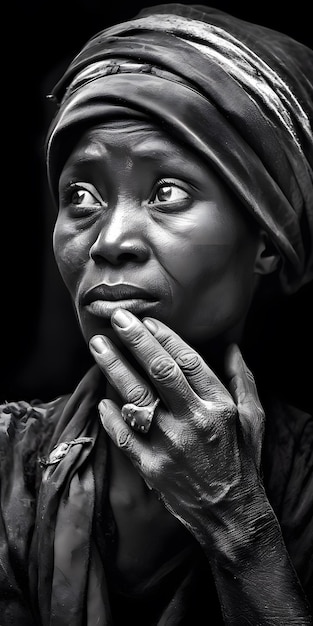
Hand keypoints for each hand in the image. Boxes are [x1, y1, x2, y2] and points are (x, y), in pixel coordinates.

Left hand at [89, 309, 265, 550]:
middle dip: (136, 340)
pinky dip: (111, 417)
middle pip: (159, 370)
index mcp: (218, 406)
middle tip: (118, 317)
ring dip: (114, 367)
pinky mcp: (152, 468)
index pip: (188, 361)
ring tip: (98, 345)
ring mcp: (170, 445)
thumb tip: (232, 348)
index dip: (166, 337)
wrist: (232, 514)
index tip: (148, 321)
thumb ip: (242, 381)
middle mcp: (193, 421)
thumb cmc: (243, 462)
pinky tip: (102, 399)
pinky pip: (125, 437)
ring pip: (136, 397)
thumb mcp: (253, 419)